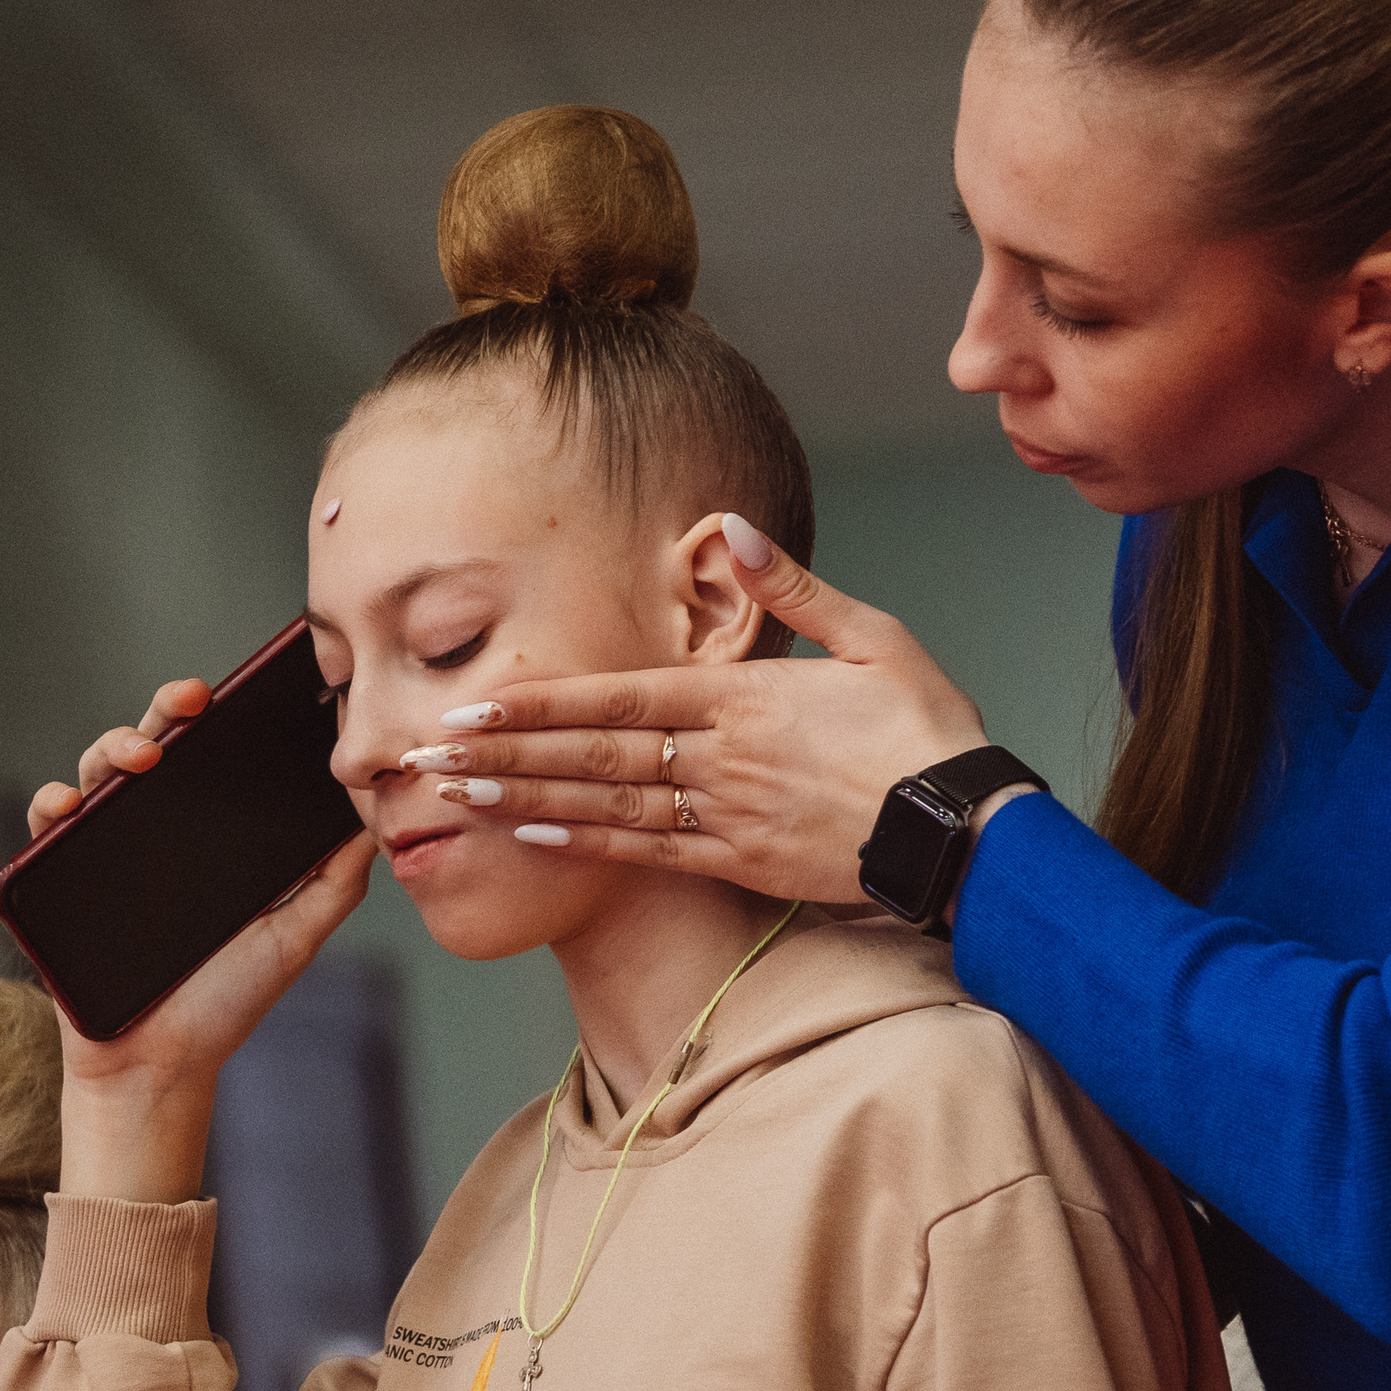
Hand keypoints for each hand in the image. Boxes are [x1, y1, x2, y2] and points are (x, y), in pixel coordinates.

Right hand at [30, 679, 375, 1202]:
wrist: (160, 1065)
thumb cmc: (228, 1001)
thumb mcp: (295, 933)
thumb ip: (335, 880)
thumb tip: (376, 820)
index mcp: (214, 837)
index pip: (218, 760)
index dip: (229, 722)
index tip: (253, 692)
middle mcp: (160, 833)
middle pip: (160, 749)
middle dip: (169, 710)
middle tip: (191, 699)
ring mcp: (109, 852)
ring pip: (102, 774)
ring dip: (113, 745)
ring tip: (142, 754)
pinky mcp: (61, 882)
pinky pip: (47, 830)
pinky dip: (52, 806)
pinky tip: (69, 805)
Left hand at [412, 514, 992, 901]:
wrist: (965, 828)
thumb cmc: (926, 728)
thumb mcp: (876, 637)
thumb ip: (795, 588)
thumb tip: (734, 529)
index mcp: (744, 698)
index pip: (619, 696)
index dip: (540, 702)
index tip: (474, 702)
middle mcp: (721, 757)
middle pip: (593, 752)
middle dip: (504, 751)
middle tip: (426, 752)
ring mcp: (727, 814)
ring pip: (606, 804)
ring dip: (525, 797)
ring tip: (455, 794)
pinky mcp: (742, 861)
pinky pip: (648, 852)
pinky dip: (588, 843)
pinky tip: (535, 833)